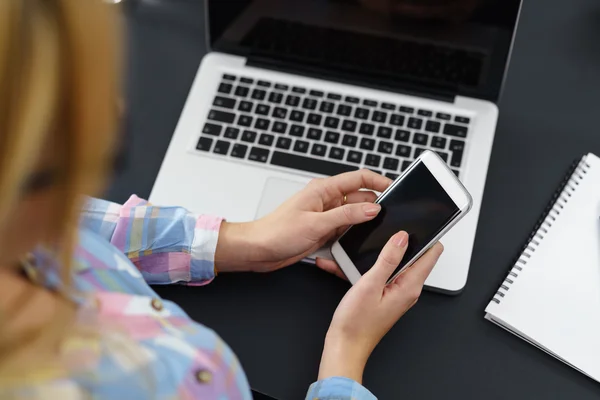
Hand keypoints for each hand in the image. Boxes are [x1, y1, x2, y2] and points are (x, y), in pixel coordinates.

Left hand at [214, 170, 391, 274]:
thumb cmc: (276, 232)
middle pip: (360, 197)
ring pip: (354, 215)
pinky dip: (353, 235)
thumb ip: (346, 216)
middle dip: (375, 206)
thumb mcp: (316, 224)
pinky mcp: (324, 231)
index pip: (358, 178)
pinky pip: (346, 230)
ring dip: (364, 222)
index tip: (395, 189)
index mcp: (323, 190)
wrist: (258, 250)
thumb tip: (372, 208)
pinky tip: (358, 241)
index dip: (379, 181)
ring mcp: (326, 216)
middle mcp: (326, 200)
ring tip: (374, 231)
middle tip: (389, 217)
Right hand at [318, 232, 443, 383]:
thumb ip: (388, 259)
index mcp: (410, 286)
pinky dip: (368, 266)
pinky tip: (348, 265)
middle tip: (384, 230)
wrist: (344, 345)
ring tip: (363, 247)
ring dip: (380, 253)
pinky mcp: (384, 294)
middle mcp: (407, 289)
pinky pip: (381, 273)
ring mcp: (396, 292)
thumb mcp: (370, 284)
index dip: (428, 235)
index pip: (432, 253)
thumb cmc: (356, 324)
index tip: (418, 222)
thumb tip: (401, 237)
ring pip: (394, 263)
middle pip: (413, 255)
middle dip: (400, 241)